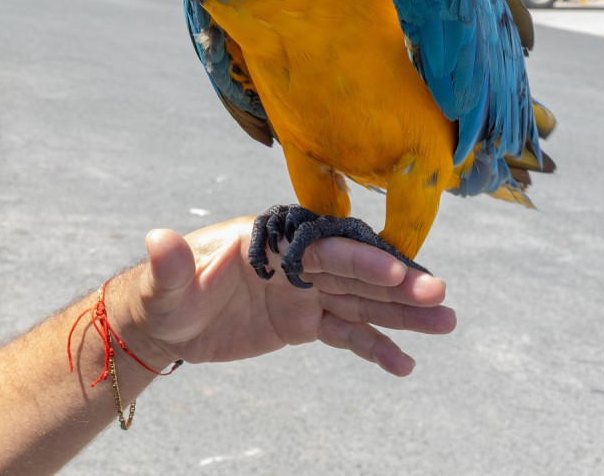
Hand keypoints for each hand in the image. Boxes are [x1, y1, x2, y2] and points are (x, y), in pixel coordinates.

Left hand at [132, 216, 455, 376]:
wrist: (167, 320)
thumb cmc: (166, 293)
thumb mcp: (163, 284)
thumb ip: (169, 264)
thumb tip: (158, 239)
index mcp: (272, 240)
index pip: (325, 247)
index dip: (362, 260)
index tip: (399, 273)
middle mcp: (297, 261)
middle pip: (355, 271)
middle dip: (397, 285)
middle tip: (441, 298)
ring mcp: (305, 291)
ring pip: (362, 301)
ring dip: (402, 313)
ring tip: (446, 323)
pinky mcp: (304, 321)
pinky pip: (347, 333)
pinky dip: (376, 347)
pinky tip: (404, 364)